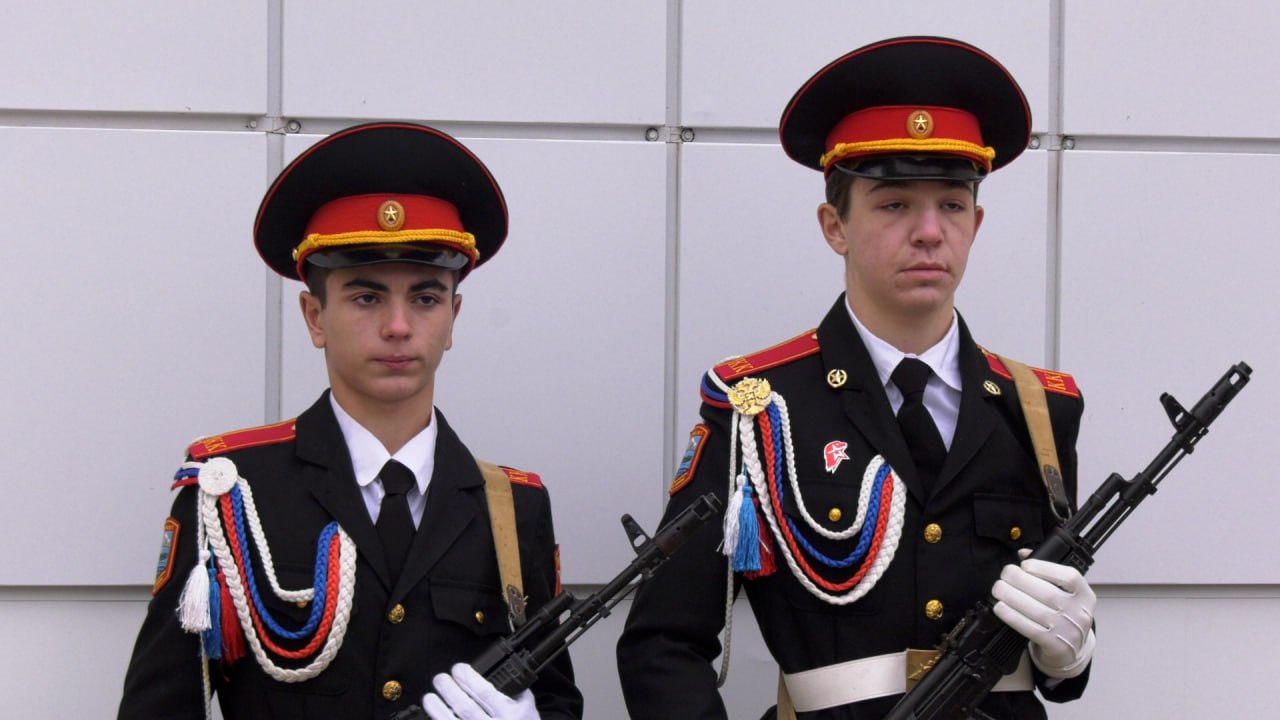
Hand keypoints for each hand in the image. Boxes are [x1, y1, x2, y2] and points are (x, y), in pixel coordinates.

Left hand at [421, 663, 540, 719]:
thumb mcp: (530, 712)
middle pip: (466, 707)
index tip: (458, 669)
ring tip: (429, 697)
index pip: (485, 692)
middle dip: (449, 690)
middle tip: (440, 679)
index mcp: (511, 715)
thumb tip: (503, 675)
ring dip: (438, 710)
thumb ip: (518, 694)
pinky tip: (433, 718)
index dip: (468, 678)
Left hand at [991, 553, 1095, 678]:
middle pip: (1048, 593)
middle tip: (1004, 574)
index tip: (1025, 564)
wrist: (1072, 651)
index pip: (1070, 577)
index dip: (1045, 568)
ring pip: (1036, 610)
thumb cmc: (1064, 616)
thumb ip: (1047, 572)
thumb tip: (1023, 553)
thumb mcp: (1065, 594)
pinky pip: (1029, 628)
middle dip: (1020, 580)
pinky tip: (1000, 607)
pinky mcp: (1054, 645)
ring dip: (1011, 596)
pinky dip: (1012, 616)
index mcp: (1084, 595)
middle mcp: (1079, 612)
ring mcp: (1068, 630)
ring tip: (998, 588)